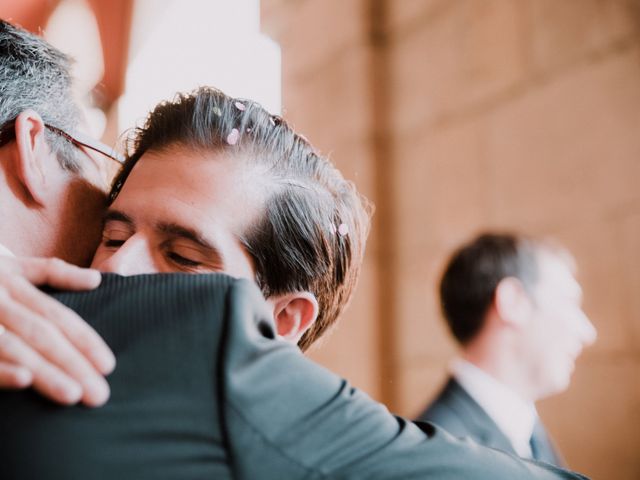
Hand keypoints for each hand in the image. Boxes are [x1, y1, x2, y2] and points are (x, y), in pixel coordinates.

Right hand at [0, 256, 114, 406]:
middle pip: (41, 333)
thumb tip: (96, 280)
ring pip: (14, 343)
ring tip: (71, 395)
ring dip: (43, 371)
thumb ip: (52, 272)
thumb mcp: (12, 263)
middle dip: (72, 364)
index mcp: (12, 282)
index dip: (84, 340)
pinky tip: (22, 379)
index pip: (56, 316)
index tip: (109, 366)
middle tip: (99, 395)